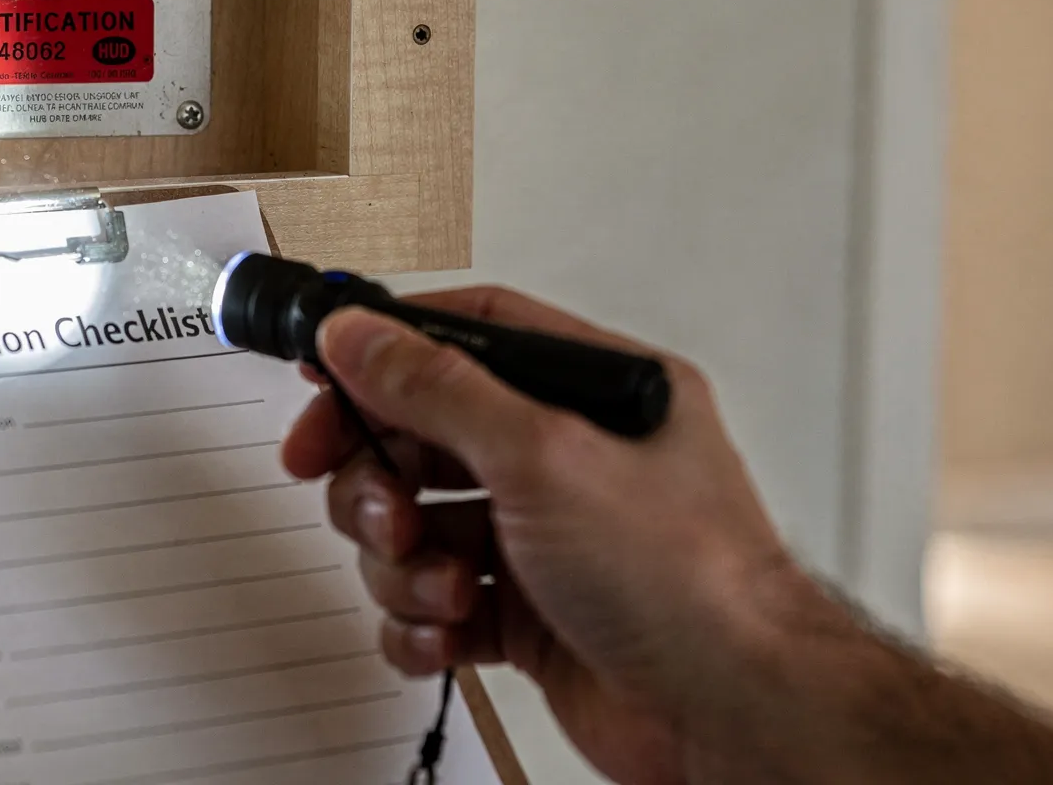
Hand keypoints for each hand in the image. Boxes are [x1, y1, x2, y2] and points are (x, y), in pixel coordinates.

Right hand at [281, 288, 801, 784]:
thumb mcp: (544, 457)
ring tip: (445, 591)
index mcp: (594, 391)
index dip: (387, 349)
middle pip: (423, 436)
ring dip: (406, 564)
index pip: (468, 337)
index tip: (320, 375)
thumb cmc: (685, 581)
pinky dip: (420, 625)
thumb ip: (437, 389)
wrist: (732, 718)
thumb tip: (359, 333)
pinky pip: (431, 605)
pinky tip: (445, 637)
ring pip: (417, 527)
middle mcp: (567, 458)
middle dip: (381, 480)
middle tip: (380, 512)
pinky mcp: (526, 616)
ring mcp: (543, 540)